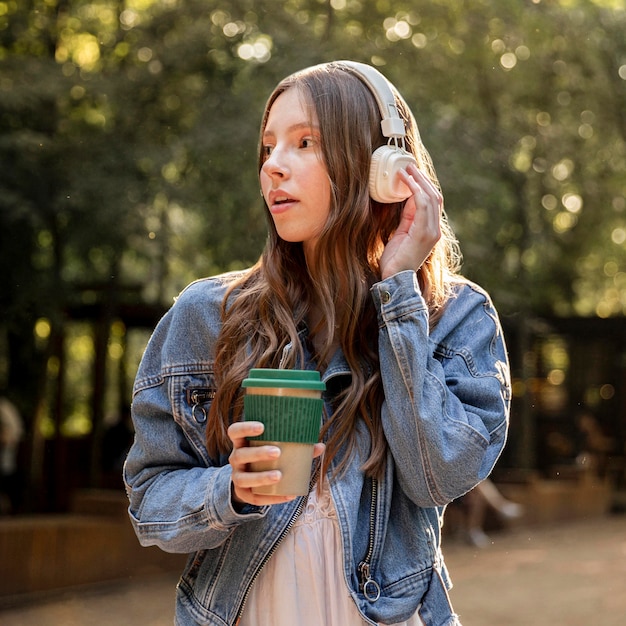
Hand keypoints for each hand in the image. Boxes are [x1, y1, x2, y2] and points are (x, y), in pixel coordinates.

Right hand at [228, 421, 324, 506]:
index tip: (262, 427)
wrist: (249, 481)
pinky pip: (254, 498)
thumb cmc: (265, 458)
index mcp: (242, 443)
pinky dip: (272, 498)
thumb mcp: (275, 448)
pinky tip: (287, 495)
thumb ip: (296, 446)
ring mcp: (237, 476)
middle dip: (258, 453)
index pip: (235, 431)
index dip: (245, 428)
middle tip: (277, 452)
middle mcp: (236, 459)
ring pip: (243, 478)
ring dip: (261, 477)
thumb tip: (320, 446)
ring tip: (279, 476)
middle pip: (240, 455)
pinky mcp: (242, 494)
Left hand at [379, 163, 442, 279]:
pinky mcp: (424, 233)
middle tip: (409, 166)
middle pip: (435, 196)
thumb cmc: (395, 260)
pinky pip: (422, 205)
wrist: (395, 279)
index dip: (424, 185)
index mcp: (431, 230)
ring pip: (430, 197)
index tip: (412, 173)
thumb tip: (407, 199)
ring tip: (406, 170)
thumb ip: (407, 218)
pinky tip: (405, 181)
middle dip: (422, 179)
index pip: (433, 202)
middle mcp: (435, 230)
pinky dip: (414, 190)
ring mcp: (432, 232)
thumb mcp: (401, 234)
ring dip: (418, 181)